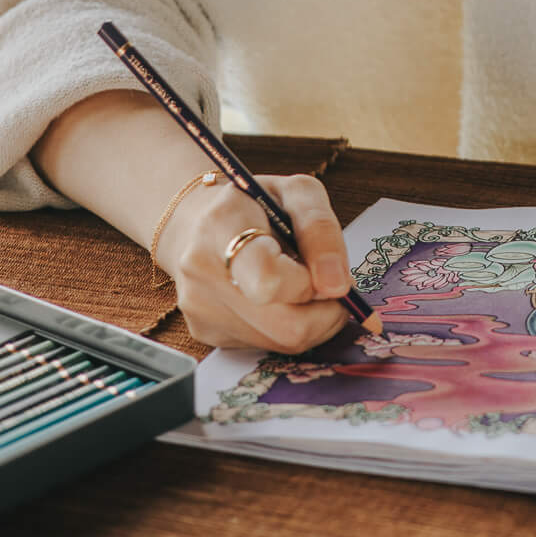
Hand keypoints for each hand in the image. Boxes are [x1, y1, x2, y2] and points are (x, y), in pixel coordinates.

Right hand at [158, 171, 352, 353]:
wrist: (198, 223)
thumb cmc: (254, 203)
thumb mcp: (297, 192)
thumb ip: (321, 230)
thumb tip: (337, 286)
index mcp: (222, 226)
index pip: (268, 280)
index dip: (311, 284)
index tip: (330, 275)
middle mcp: (203, 274)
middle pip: (284, 326)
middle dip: (322, 310)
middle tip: (326, 283)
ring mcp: (200, 310)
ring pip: (280, 341)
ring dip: (309, 319)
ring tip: (301, 284)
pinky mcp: (204, 333)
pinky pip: (264, 345)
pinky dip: (285, 326)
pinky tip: (276, 298)